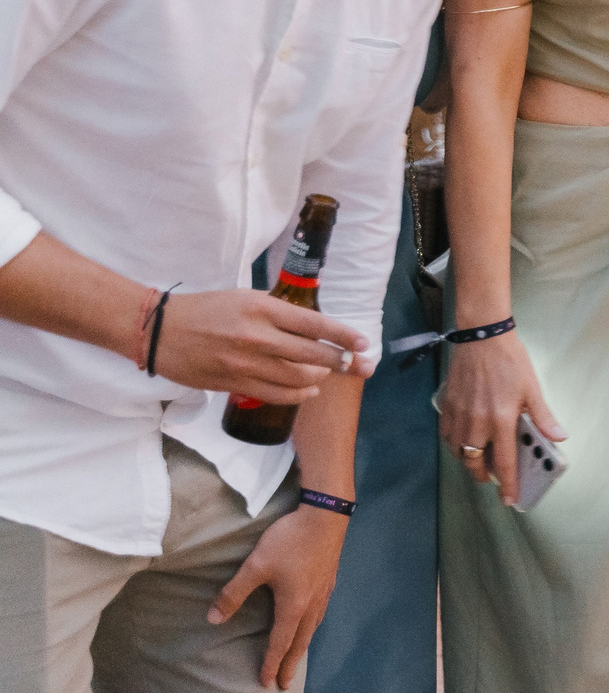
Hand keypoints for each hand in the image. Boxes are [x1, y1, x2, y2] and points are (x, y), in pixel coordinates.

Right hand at [150, 289, 371, 400]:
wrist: (160, 331)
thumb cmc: (207, 309)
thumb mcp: (247, 297)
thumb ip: (281, 311)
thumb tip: (315, 324)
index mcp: (262, 308)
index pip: (315, 324)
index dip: (344, 336)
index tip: (364, 344)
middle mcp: (257, 336)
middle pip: (312, 355)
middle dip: (340, 362)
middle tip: (355, 364)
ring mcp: (244, 363)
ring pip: (298, 379)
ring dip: (319, 379)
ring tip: (326, 374)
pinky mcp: (233, 383)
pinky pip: (276, 394)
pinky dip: (298, 395)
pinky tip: (308, 391)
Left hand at [210, 504, 348, 689]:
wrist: (326, 515)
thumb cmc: (290, 541)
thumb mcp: (256, 566)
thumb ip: (234, 592)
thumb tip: (213, 619)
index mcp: (293, 606)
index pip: (280, 643)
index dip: (271, 663)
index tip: (265, 683)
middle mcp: (311, 605)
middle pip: (300, 642)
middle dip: (290, 665)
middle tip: (284, 685)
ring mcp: (323, 593)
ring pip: (312, 629)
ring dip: (302, 647)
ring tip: (297, 658)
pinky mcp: (329, 580)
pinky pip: (319, 614)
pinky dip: (312, 628)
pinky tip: (312, 621)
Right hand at [439, 331, 563, 506]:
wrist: (481, 337)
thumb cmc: (509, 360)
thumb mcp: (532, 388)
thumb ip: (543, 417)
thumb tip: (559, 437)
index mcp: (501, 420)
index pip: (504, 462)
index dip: (507, 484)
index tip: (509, 499)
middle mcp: (477, 423)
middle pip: (475, 463)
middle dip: (484, 476)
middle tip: (494, 477)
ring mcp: (459, 416)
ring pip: (459, 452)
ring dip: (470, 461)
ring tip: (481, 459)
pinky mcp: (447, 407)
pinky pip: (447, 436)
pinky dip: (455, 444)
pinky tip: (466, 440)